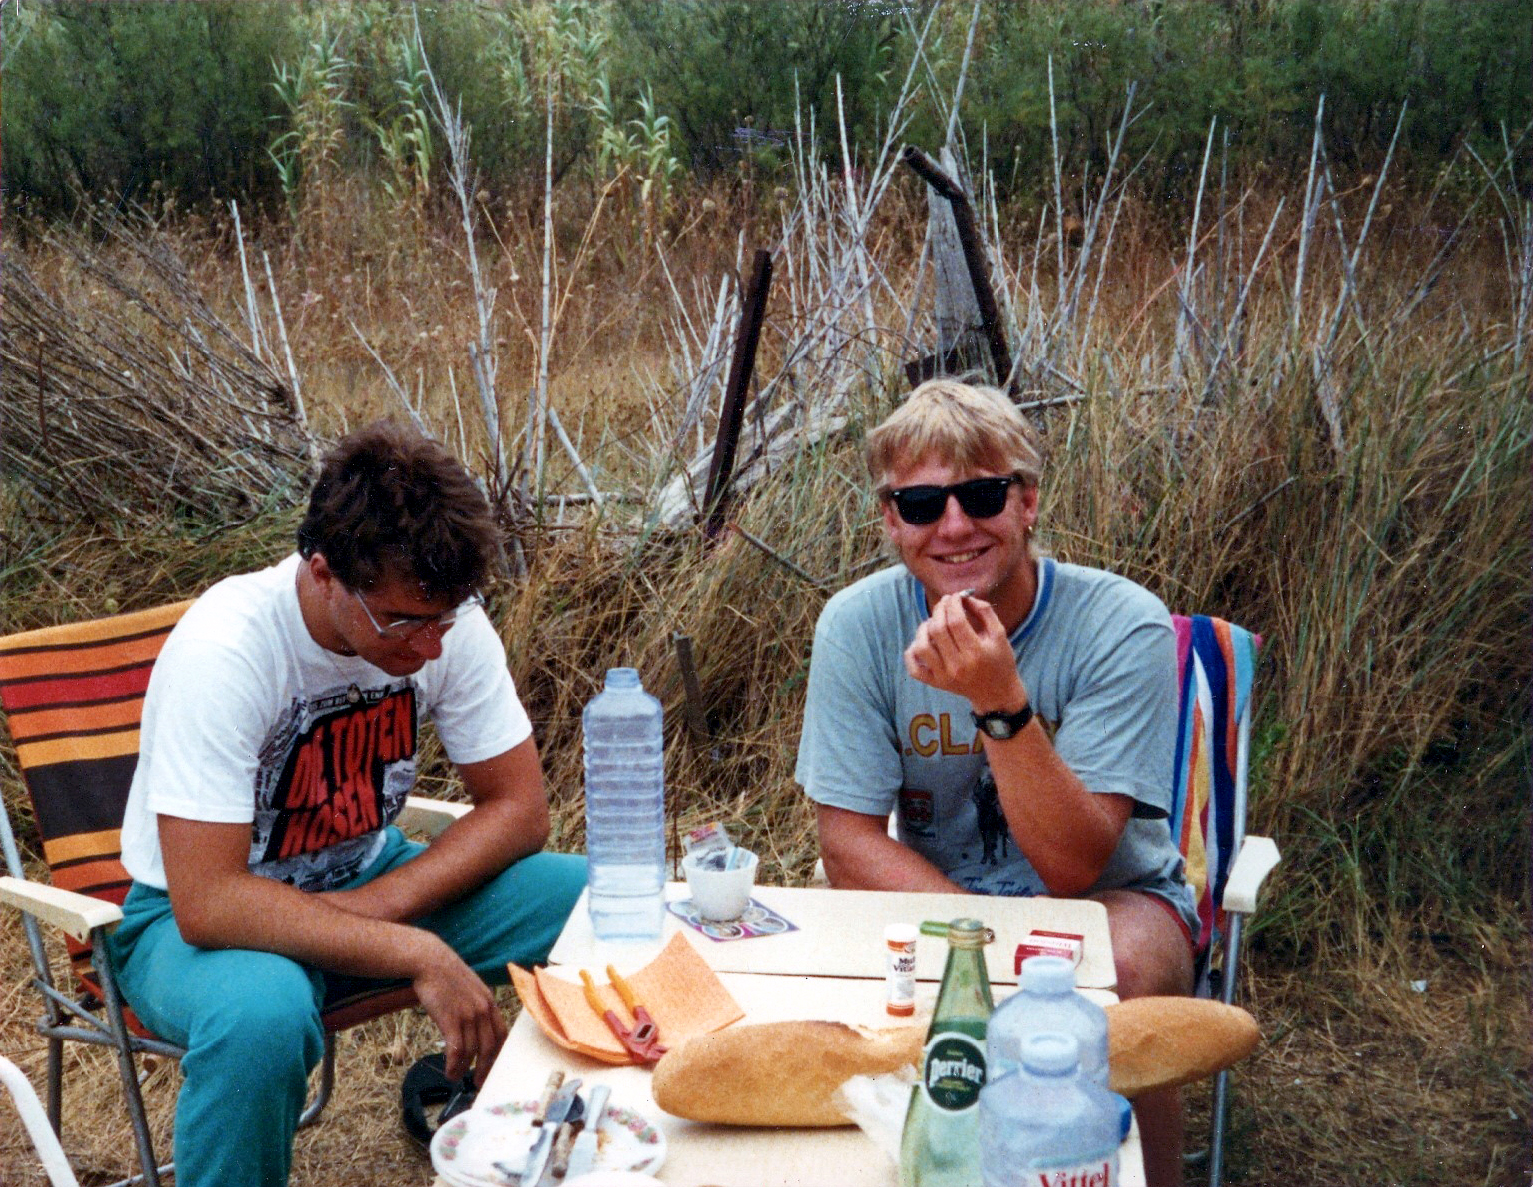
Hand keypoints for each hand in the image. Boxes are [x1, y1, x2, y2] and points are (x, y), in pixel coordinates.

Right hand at [407, 933, 507, 1084]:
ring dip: (464, 1069)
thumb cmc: (446, 975)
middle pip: (490, 1047)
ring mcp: (468, 1014)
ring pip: (472, 1052)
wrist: (430, 961)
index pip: (502, 1034)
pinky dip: (453, 1064)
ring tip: (456, 1077)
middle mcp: (483, 1009)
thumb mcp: (471, 988)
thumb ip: (477, 1006)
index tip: (493, 1066)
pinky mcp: (451, 1019)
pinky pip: (456, 1050)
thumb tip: (476, 1027)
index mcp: (490, 1002)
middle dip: (485, 1068)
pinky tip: (448, 1071)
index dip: (498, 1054)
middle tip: (479, 1082)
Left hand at [904, 592, 1027, 712]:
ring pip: (922, 646)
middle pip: (938, 630)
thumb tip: (964, 597)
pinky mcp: (936, 683)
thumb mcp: (999, 634)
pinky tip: (923, 642)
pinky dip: (912, 652)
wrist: (997, 693)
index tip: (955, 596)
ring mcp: (944, 676)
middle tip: (945, 602)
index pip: (956, 621)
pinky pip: (913, 668)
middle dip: (939, 609)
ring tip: (934, 622)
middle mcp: (958, 666)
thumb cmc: (1000, 660)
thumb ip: (984, 611)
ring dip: (924, 628)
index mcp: (976, 653)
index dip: (953, 603)